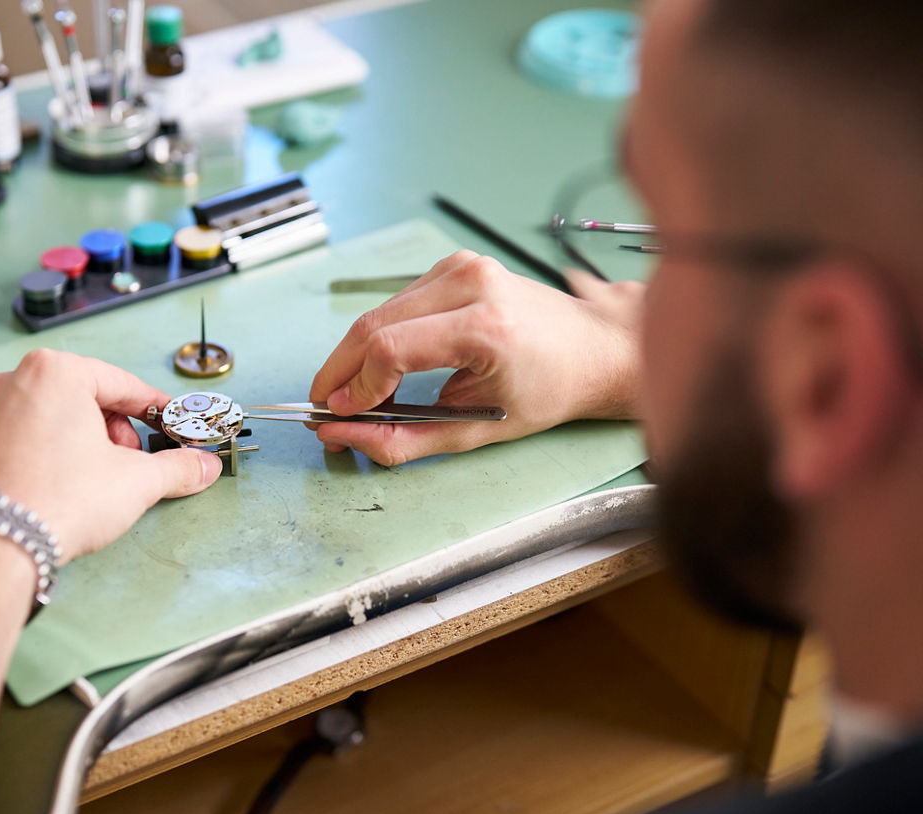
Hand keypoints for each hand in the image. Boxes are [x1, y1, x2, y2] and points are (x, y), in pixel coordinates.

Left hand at [0, 349, 220, 560]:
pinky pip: (1, 447)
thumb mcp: (137, 482)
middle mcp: (6, 383)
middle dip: (106, 430)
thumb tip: (203, 466)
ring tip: (82, 483)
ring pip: (35, 421)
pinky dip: (26, 461)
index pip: (119, 384)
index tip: (166, 424)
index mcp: (54, 373)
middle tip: (124, 464)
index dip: (151, 408)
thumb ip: (177, 468)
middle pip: (75, 399)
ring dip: (66, 444)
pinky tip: (39, 492)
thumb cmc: (60, 501)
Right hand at [309, 251, 643, 464]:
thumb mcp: (476, 431)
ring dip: (358, 356)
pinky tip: (389, 369)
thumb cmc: (548, 391)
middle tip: (328, 408)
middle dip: (341, 372)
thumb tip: (342, 434)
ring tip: (364, 395)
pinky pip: (397, 302)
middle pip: (373, 324)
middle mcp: (472, 283)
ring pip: (378, 312)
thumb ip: (402, 439)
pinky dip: (381, 337)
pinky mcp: (455, 264)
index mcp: (486, 326)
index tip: (340, 416)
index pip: (391, 348)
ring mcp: (462, 267)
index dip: (356, 386)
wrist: (594, 349)